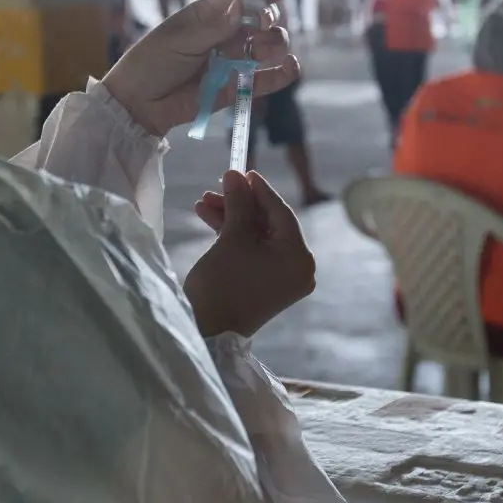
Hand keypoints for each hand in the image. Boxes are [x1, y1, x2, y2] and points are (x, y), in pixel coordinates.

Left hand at [103, 0, 298, 136]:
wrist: (138, 103)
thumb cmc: (151, 63)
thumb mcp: (178, 40)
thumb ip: (213, 27)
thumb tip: (243, 5)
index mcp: (207, 15)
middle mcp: (224, 35)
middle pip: (261, 22)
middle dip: (268, 22)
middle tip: (261, 29)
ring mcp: (231, 61)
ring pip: (267, 47)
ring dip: (274, 45)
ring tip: (260, 52)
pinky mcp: (234, 88)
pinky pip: (264, 80)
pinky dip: (281, 74)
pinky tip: (291, 67)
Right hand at [184, 171, 316, 338]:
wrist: (207, 332)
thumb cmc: (223, 283)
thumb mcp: (232, 237)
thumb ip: (238, 203)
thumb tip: (235, 175)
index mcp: (300, 257)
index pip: (281, 212)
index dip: (259, 189)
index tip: (241, 170)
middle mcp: (298, 268)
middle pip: (269, 223)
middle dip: (239, 204)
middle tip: (216, 187)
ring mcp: (283, 278)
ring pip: (258, 236)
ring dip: (232, 218)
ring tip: (203, 203)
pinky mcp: (266, 284)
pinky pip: (254, 251)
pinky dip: (234, 236)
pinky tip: (209, 218)